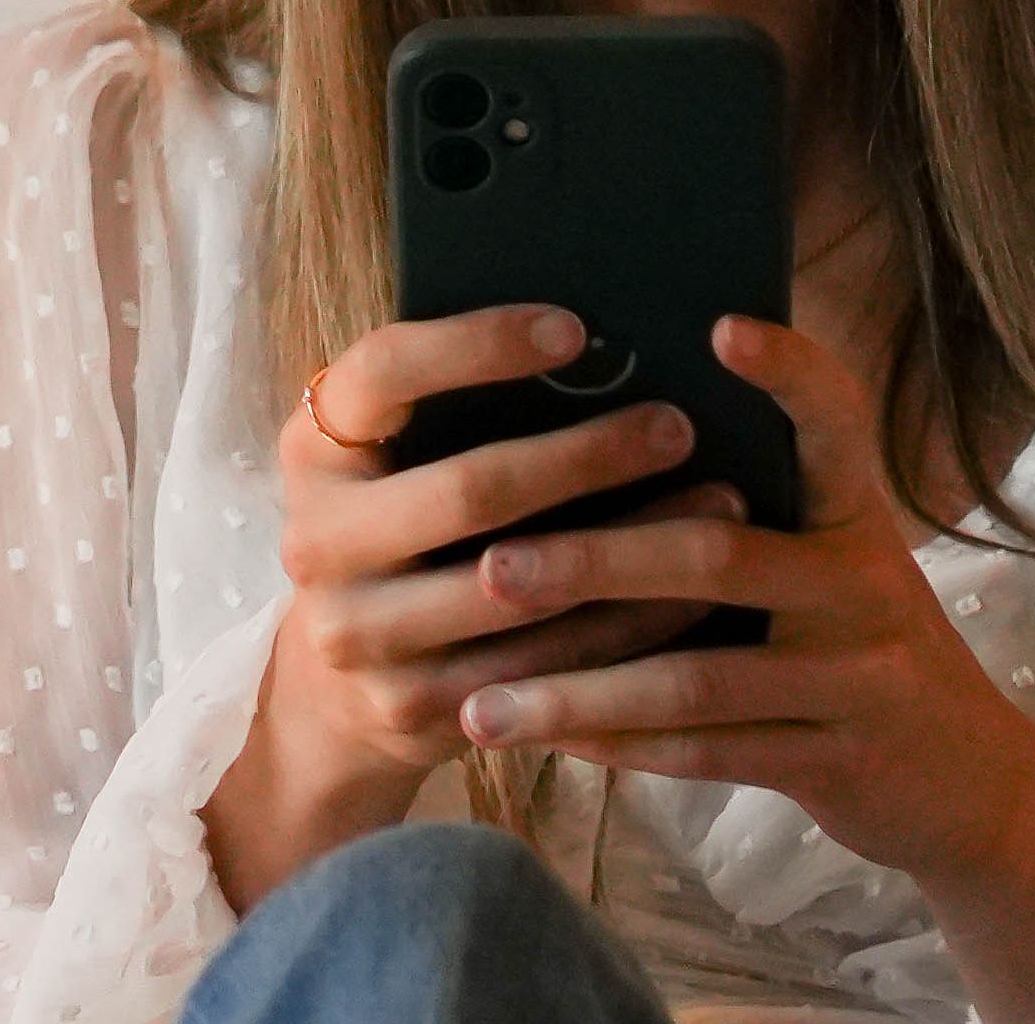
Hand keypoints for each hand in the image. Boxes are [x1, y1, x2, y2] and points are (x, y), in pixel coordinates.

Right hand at [206, 302, 738, 904]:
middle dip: (586, 456)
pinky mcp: (411, 704)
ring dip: (633, 545)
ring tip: (722, 504)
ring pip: (519, 587)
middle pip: (468, 489)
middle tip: (678, 426)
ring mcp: (358, 632)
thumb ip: (457, 407)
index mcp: (313, 447)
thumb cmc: (403, 528)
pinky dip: (628, 627)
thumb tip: (603, 341)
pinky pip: (542, 666)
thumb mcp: (394, 458)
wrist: (335, 687)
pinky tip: (694, 593)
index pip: (385, 371)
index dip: (478, 344)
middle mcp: (318, 540)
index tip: (576, 329)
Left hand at [445, 315, 1034, 1022]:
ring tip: (481, 704)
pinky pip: (706, 753)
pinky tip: (543, 741)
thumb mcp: (830, 562)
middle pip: (718, 556)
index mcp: (856, 515)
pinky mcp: (837, 760)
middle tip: (491, 567)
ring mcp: (857, 677)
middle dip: (595, 562)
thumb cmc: (853, 643)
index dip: (788, 370)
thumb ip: (747, 511)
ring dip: (577, 690)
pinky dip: (618, 748)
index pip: (835, 422)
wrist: (963, 780)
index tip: (720, 325)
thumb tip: (593, 440)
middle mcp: (866, 584)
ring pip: (695, 680)